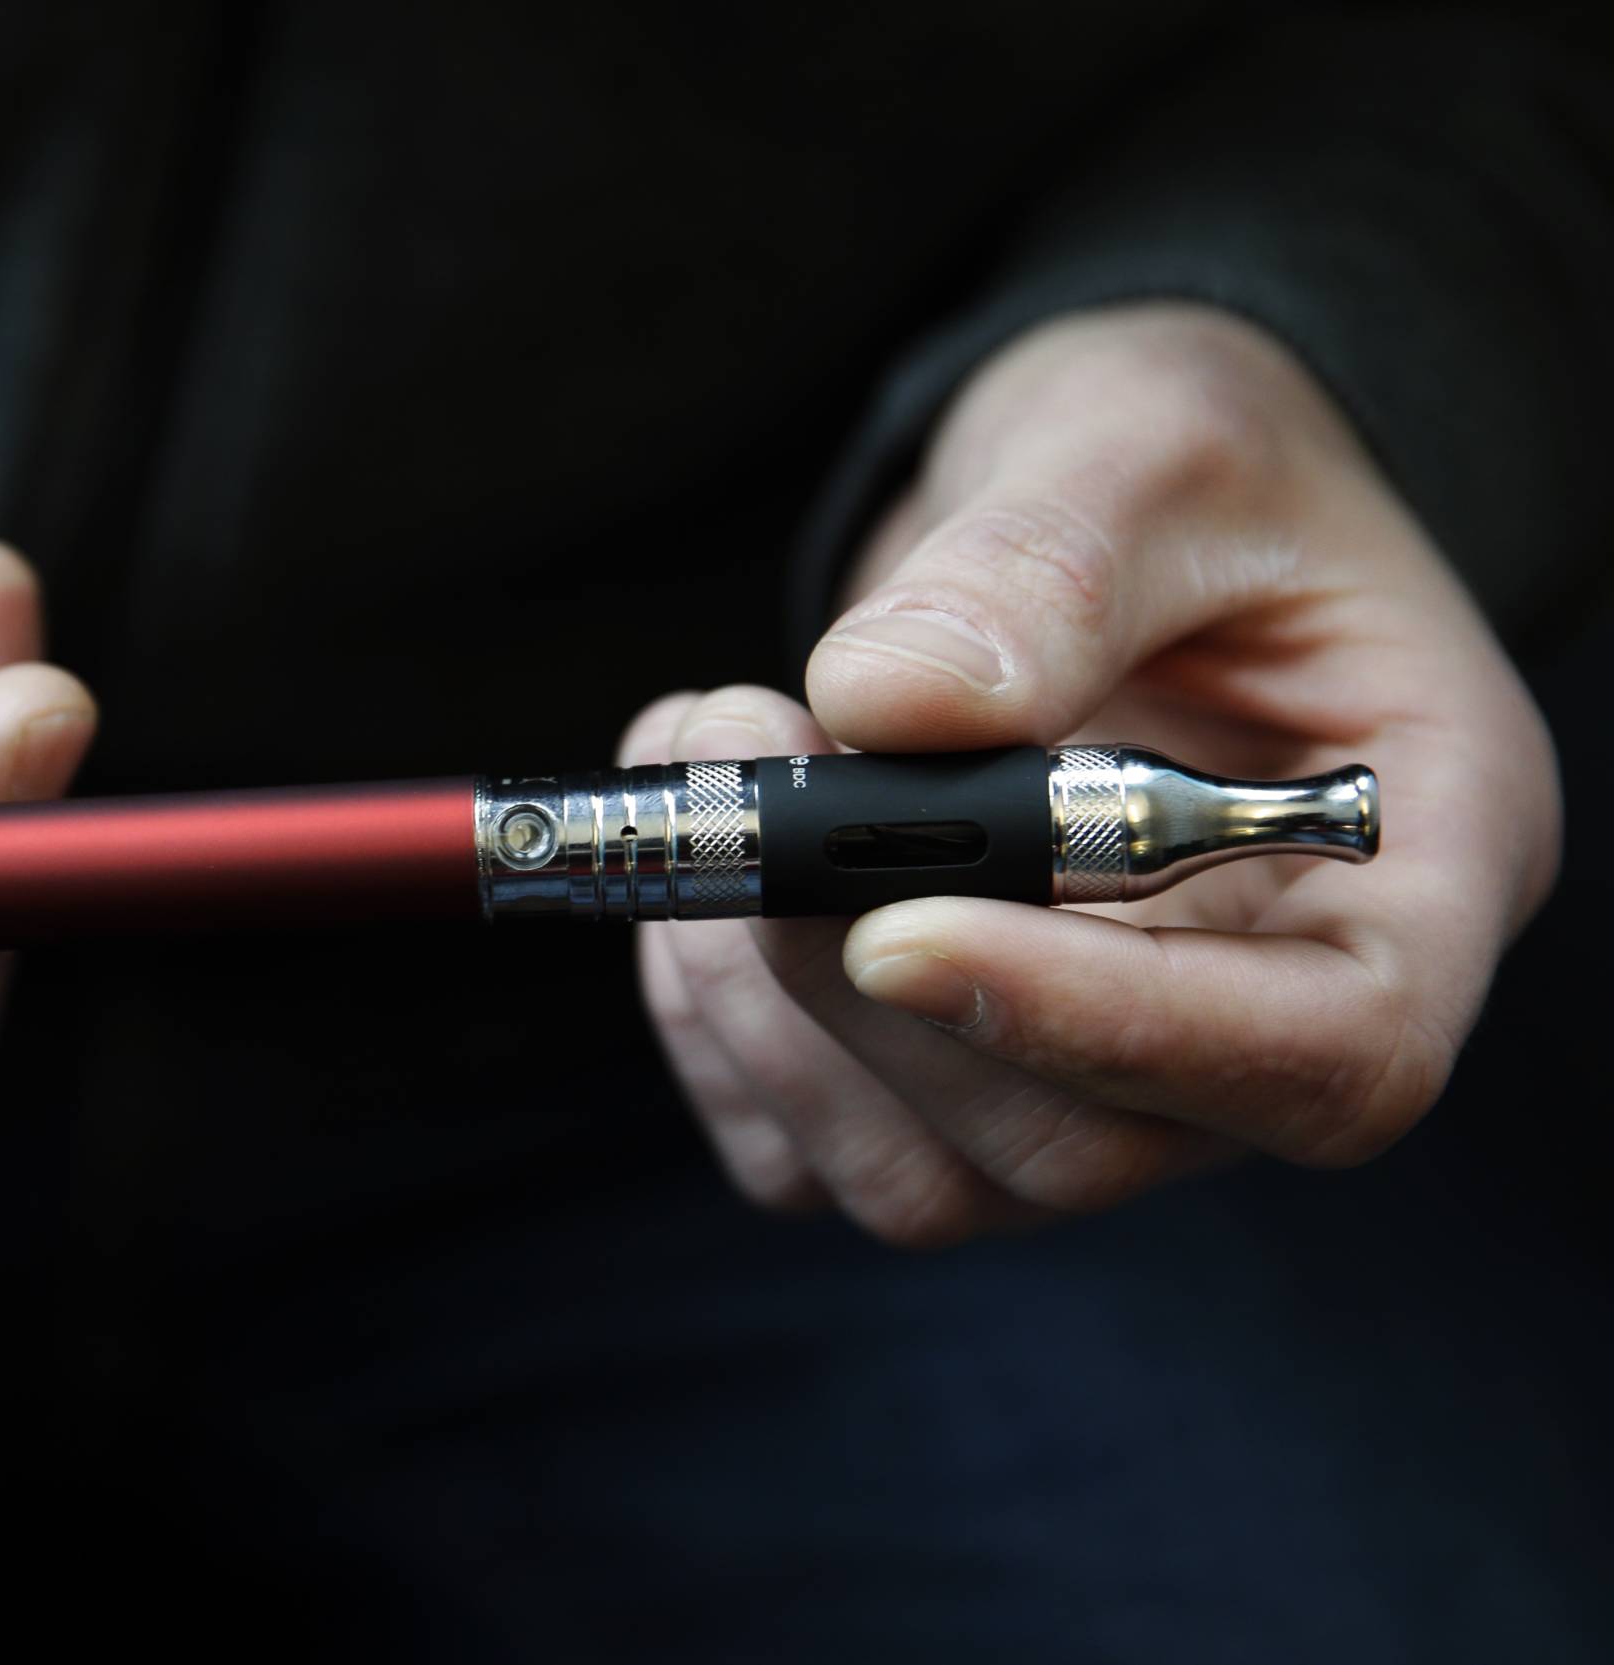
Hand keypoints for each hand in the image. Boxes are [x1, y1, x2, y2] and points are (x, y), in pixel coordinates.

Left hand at [628, 304, 1559, 1245]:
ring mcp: (1106, 1067)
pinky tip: (699, 864)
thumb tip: (889, 706)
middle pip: (1085, 1142)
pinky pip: (808, 1146)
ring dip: (760, 1001)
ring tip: (711, 766)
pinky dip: (712, 1025)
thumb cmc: (1193, 468)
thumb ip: (1048, 564)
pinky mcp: (952, 1072)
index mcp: (1412, 870)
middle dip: (862, 982)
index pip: (1324, 1058)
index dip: (1106, 1027)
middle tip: (748, 765)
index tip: (895, 924)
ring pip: (926, 1175)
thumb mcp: (1157, 440)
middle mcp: (1267, 1006)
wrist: (1100, 499)